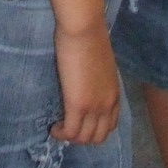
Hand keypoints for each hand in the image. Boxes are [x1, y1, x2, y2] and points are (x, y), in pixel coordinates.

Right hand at [52, 18, 120, 144]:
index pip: (110, 125)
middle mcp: (108, 104)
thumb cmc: (90, 36)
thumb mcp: (100, 63)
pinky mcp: (77, 105)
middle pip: (98, 137)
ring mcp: (94, 107)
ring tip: (59, 128)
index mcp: (114, 93)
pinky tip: (53, 127)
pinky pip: (70, 132)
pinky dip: (61, 134)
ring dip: (70, 137)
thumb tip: (86, 80)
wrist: (85, 28)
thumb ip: (97, 77)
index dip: (95, 130)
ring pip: (84, 139)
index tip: (81, 124)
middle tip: (67, 128)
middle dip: (82, 138)